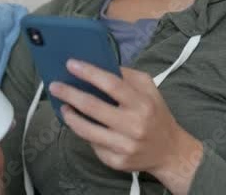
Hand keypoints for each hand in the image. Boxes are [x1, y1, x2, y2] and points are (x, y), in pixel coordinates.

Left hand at [48, 60, 201, 179]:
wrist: (170, 151)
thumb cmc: (156, 115)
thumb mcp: (150, 89)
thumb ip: (128, 76)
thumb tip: (99, 66)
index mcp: (142, 103)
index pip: (112, 84)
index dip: (89, 73)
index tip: (71, 64)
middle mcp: (134, 124)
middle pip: (93, 106)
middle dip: (70, 94)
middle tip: (55, 86)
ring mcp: (124, 145)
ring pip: (86, 130)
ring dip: (70, 116)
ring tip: (63, 106)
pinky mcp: (117, 161)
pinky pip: (93, 145)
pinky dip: (85, 133)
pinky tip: (82, 125)